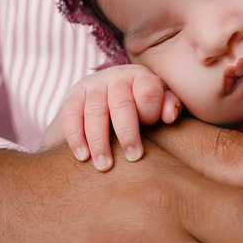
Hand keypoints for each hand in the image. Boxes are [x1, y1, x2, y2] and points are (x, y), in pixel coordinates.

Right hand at [61, 64, 181, 169]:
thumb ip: (170, 106)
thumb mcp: (161, 102)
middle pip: (121, 103)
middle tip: (132, 157)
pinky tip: (83, 156)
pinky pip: (72, 114)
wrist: (110, 93)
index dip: (149, 115)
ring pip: (95, 111)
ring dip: (99, 140)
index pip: (148, 93)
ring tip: (104, 166)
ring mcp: (93, 84)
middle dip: (127, 133)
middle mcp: (116, 76)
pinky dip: (76, 136)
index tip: (153, 130)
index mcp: (141, 76)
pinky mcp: (74, 94)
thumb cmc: (143, 105)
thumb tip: (169, 116)